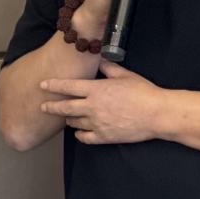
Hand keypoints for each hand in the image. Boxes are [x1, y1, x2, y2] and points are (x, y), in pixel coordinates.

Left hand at [39, 60, 164, 144]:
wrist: (156, 114)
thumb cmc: (143, 92)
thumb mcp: (125, 75)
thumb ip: (109, 68)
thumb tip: (101, 60)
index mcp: (97, 90)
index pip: (68, 87)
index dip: (54, 85)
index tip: (43, 85)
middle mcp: (93, 107)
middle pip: (65, 107)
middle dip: (51, 107)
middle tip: (43, 107)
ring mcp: (97, 124)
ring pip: (74, 123)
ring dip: (69, 119)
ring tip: (67, 117)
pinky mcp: (104, 137)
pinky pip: (85, 138)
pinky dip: (80, 135)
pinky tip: (79, 132)